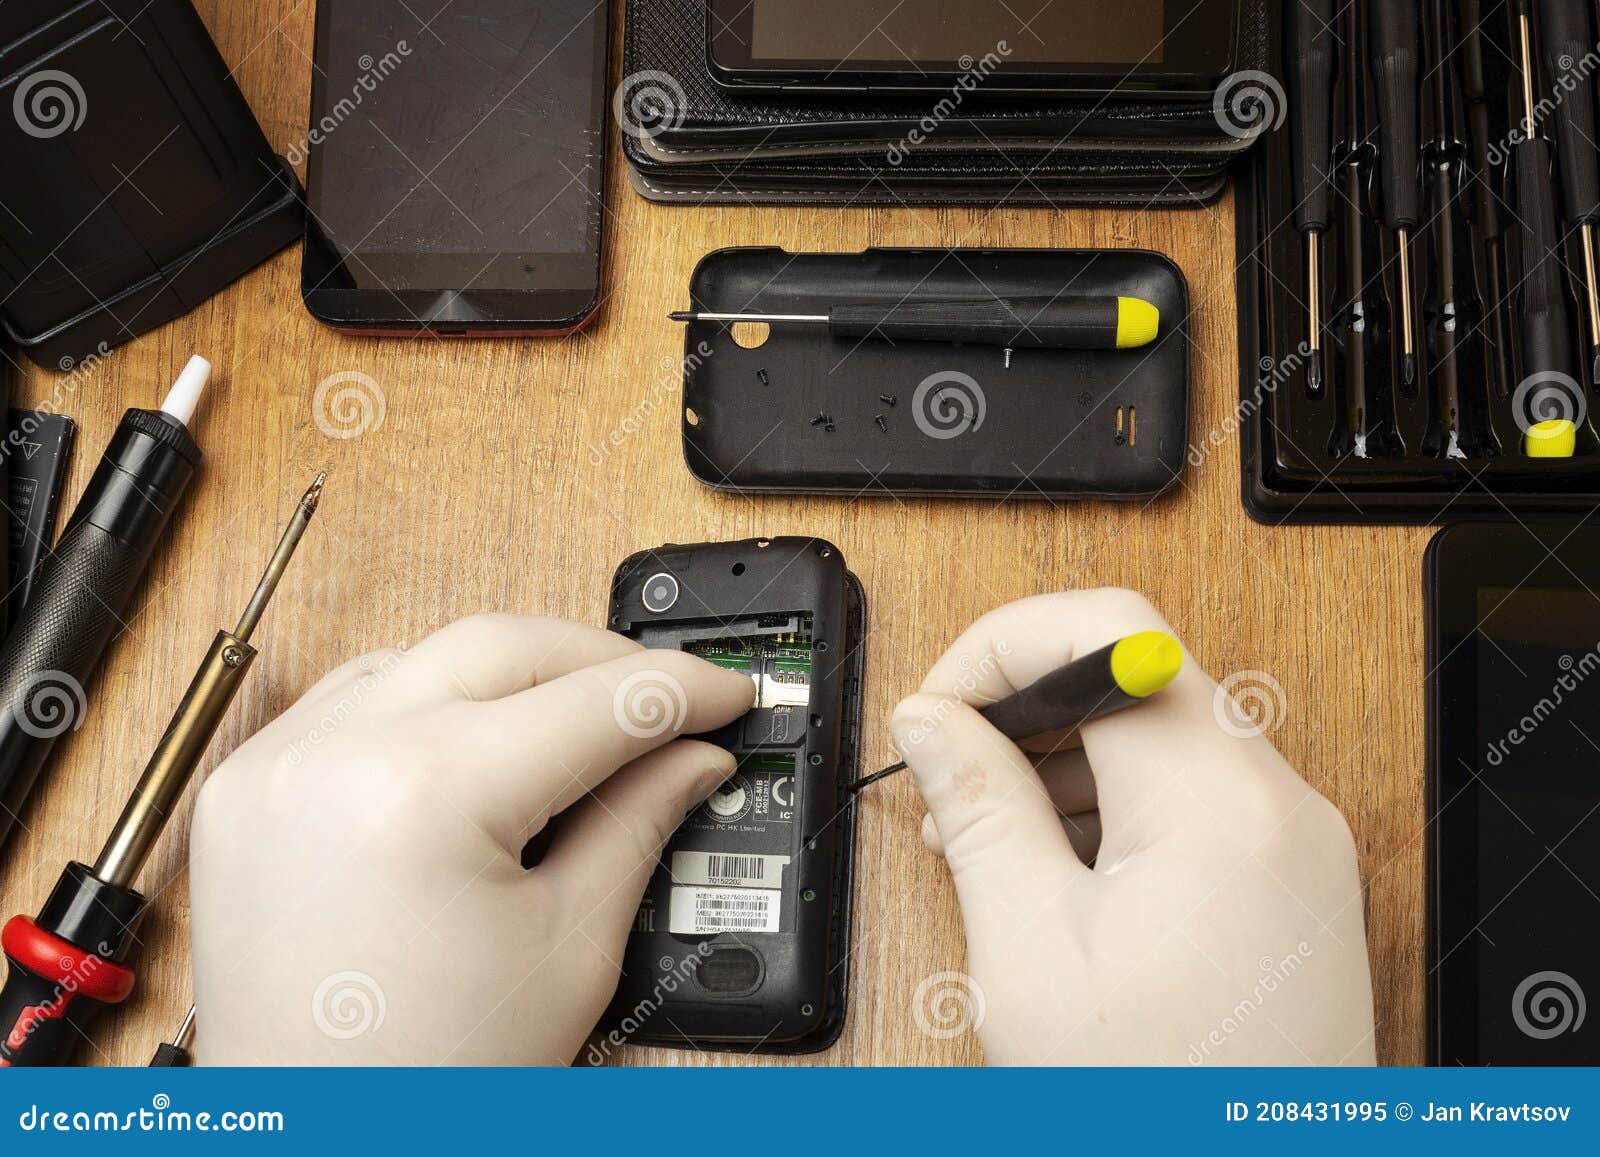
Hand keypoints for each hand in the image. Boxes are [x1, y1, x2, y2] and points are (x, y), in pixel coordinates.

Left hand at [188, 614, 753, 1064]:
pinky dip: (426, 699)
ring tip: (576, 725)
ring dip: (513, 673)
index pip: (594, 703)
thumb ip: (639, 825)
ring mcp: (278, 766)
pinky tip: (476, 738)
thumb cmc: (427, 1077)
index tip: (725, 694)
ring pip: (427, 653)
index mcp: (426, 798)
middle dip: (601, 663)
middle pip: (506, 645)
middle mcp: (337, 758)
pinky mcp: (247, 787)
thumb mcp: (570, 949)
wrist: (311, 1144)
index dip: (680, 691)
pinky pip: (353, 697)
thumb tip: (691, 756)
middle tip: (665, 703)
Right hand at [892, 590, 1374, 1065]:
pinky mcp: (1293, 880)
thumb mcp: (1031, 950)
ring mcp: (1296, 842)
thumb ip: (979, 809)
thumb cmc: (1160, 1106)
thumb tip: (934, 720)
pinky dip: (1115, 806)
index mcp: (1217, 802)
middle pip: (1136, 675)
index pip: (1109, 630)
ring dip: (1064, 759)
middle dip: (1024, 707)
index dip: (1002, 645)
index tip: (941, 704)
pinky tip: (1056, 872)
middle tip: (951, 775)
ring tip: (990, 840)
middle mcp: (1278, 803)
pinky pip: (1193, 796)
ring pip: (1162, 732)